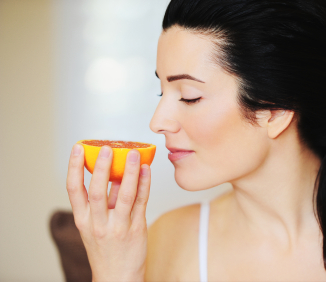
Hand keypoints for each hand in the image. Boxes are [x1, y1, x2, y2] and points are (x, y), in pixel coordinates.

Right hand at [66, 144, 149, 281]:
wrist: (118, 277)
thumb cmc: (106, 249)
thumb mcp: (95, 225)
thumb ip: (105, 200)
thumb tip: (116, 172)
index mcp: (82, 220)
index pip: (73, 189)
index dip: (74, 167)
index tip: (78, 148)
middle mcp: (98, 223)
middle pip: (97, 191)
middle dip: (102, 167)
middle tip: (108, 148)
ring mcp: (118, 227)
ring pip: (124, 195)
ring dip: (129, 172)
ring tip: (134, 154)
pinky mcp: (137, 229)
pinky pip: (141, 202)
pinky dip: (144, 184)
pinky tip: (147, 170)